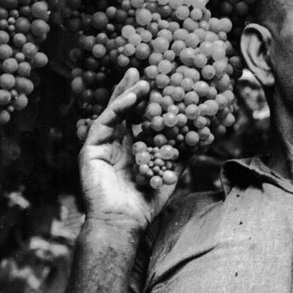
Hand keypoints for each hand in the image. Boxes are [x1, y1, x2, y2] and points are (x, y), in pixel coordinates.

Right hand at [79, 69, 175, 230]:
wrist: (123, 223)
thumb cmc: (144, 203)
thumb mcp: (169, 174)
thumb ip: (181, 154)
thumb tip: (203, 137)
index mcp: (130, 149)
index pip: (138, 118)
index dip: (147, 101)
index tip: (160, 83)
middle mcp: (113, 144)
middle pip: (123, 110)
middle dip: (132, 89)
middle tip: (145, 69)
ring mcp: (100, 146)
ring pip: (112, 112)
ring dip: (125, 94)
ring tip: (140, 77)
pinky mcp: (89, 150)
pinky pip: (103, 123)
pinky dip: (116, 108)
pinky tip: (130, 96)